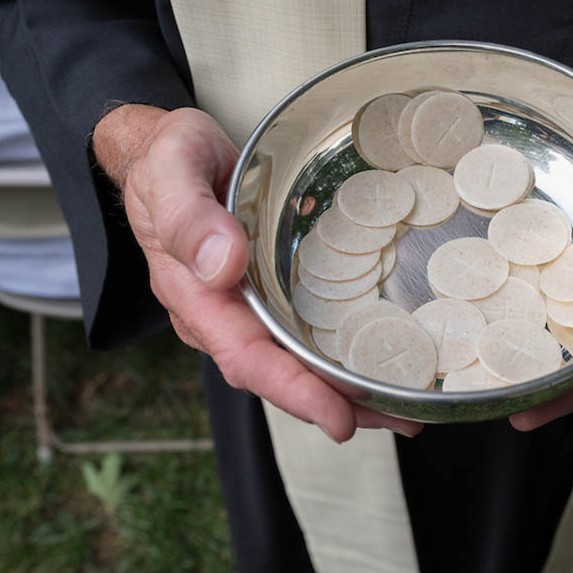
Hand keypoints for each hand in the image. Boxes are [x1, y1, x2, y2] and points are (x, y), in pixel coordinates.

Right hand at [93, 104, 422, 442]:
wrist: (165, 152)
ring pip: (298, 361)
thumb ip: (188, 218)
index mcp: (195, 298)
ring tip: (407, 407)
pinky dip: (341, 349)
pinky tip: (381, 355)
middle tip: (400, 420)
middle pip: (281, 375)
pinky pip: (305, 331)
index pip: (247, 359)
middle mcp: (222, 315)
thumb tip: (223, 265)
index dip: (294, 392)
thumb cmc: (166, 161)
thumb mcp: (170, 172)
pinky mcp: (268, 292)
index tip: (338, 418)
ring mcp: (246, 307)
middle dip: (339, 405)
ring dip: (350, 388)